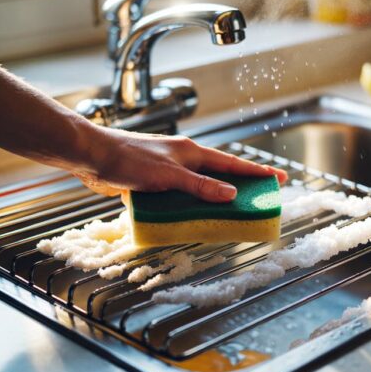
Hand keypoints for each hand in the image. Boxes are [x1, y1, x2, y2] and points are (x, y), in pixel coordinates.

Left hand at [73, 128, 287, 202]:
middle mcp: (183, 159)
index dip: (255, 173)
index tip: (278, 178)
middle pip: (218, 175)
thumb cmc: (128, 159)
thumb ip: (200, 186)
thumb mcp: (169, 176)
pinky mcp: (153, 181)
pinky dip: (188, 206)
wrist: (92, 156)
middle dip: (238, 187)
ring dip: (212, 200)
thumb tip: (230, 194)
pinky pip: (179, 195)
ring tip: (229, 215)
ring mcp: (167, 170)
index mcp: (191, 152)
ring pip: (198, 187)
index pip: (231, 164)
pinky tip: (190, 219)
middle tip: (258, 200)